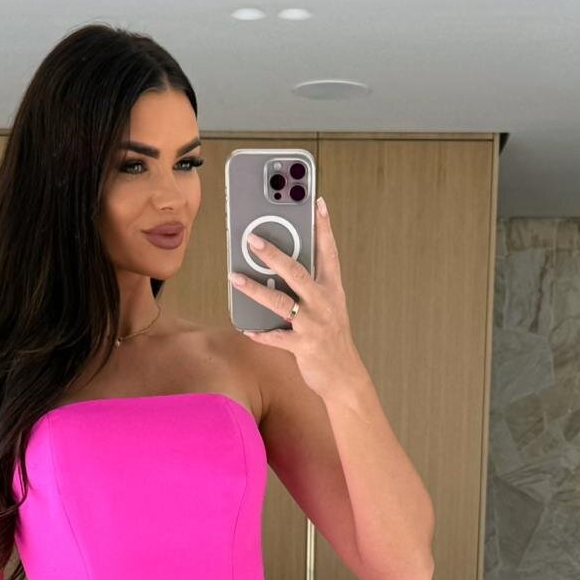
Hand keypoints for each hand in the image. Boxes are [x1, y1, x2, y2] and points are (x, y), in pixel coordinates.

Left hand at [230, 198, 361, 399]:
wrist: (344, 376)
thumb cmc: (331, 338)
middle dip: (273, 254)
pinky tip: (247, 327)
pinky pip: (276, 338)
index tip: (317, 202)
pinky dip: (260, 333)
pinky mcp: (304, 347)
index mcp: (332, 289)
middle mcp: (324, 303)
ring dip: (254, 289)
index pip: (329, 252)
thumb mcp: (329, 308)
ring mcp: (314, 325)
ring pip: (280, 302)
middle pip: (297, 272)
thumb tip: (279, 268)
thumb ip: (309, 287)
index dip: (323, 227)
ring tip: (234, 277)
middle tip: (252, 239)